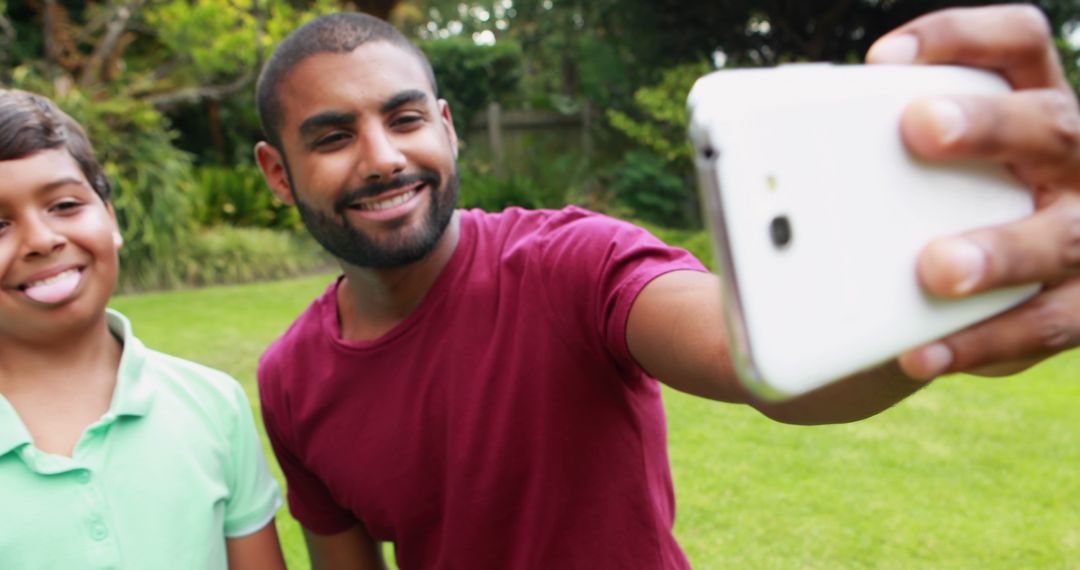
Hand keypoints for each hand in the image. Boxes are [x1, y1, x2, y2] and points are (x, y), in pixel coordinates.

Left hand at [866, 4, 1079, 380]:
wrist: (950, 295)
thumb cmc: (923, 209)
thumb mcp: (904, 176)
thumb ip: (864, 159)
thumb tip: (759, 165)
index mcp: (1027, 110)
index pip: (1016, 46)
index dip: (962, 38)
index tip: (883, 59)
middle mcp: (1068, 165)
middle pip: (1047, 126)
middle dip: (986, 125)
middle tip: (918, 128)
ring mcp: (1079, 237)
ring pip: (1059, 239)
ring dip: (997, 252)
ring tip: (934, 269)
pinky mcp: (1071, 308)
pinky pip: (1038, 328)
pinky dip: (977, 343)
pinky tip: (918, 354)